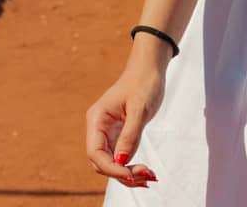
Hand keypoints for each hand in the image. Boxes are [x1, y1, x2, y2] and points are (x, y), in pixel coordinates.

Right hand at [86, 62, 165, 188]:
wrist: (150, 68)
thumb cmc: (144, 81)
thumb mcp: (140, 107)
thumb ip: (130, 135)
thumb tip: (121, 162)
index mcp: (97, 119)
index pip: (96, 153)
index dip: (111, 168)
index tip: (131, 174)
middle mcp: (99, 128)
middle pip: (102, 162)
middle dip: (121, 174)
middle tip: (146, 177)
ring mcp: (109, 133)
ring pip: (112, 163)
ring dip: (128, 174)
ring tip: (149, 177)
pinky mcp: (120, 135)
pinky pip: (121, 157)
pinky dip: (131, 166)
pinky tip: (145, 172)